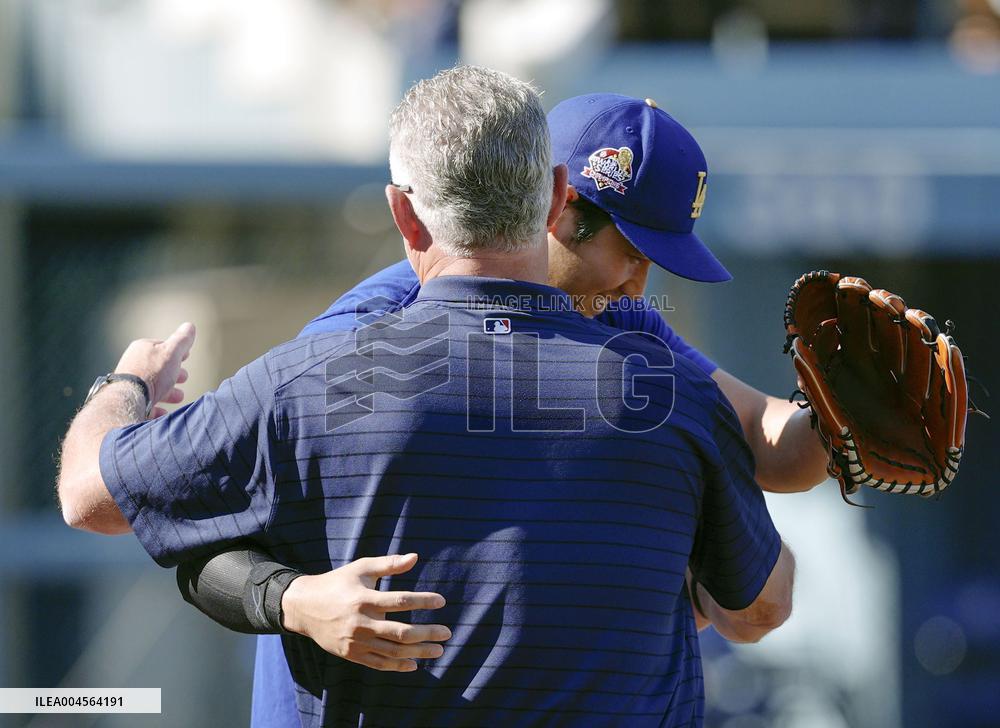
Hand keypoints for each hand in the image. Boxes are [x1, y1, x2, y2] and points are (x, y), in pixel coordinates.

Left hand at [114, 322, 194, 417]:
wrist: (129, 400)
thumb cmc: (151, 374)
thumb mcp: (172, 352)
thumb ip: (182, 340)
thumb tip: (190, 326)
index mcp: (142, 349)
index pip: (162, 347)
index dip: (176, 352)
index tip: (186, 358)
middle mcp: (132, 365)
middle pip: (157, 368)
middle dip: (172, 373)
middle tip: (184, 378)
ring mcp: (129, 384)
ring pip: (152, 387)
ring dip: (167, 392)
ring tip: (178, 397)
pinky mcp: (128, 402)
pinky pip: (145, 405)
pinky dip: (156, 408)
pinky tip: (164, 412)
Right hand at [280, 553, 450, 671]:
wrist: (304, 607)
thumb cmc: (338, 583)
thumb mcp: (361, 568)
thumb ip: (388, 564)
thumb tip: (415, 557)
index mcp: (363, 599)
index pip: (399, 601)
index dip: (422, 601)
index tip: (441, 601)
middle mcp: (360, 623)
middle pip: (400, 633)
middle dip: (427, 633)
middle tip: (447, 632)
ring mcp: (355, 642)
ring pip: (393, 652)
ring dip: (419, 653)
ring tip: (438, 651)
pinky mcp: (351, 654)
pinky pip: (378, 664)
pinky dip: (397, 666)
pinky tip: (414, 664)